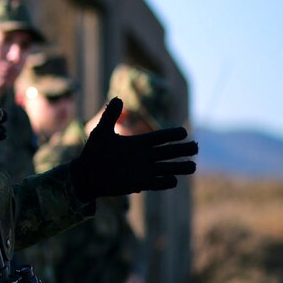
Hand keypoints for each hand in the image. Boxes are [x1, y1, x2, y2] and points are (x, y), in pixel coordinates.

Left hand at [71, 98, 196, 200]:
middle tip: (196, 147)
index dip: (171, 135)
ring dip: (179, 167)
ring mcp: (143, 170)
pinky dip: (165, 182)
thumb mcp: (101, 132)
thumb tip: (118, 99)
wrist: (86, 174)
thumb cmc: (93, 152)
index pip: (159, 138)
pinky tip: (173, 180)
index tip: (183, 131)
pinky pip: (156, 183)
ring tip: (193, 166)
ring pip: (166, 168)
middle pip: (168, 152)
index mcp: (137, 143)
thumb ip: (110, 116)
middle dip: (182, 150)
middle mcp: (143, 156)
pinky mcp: (139, 184)